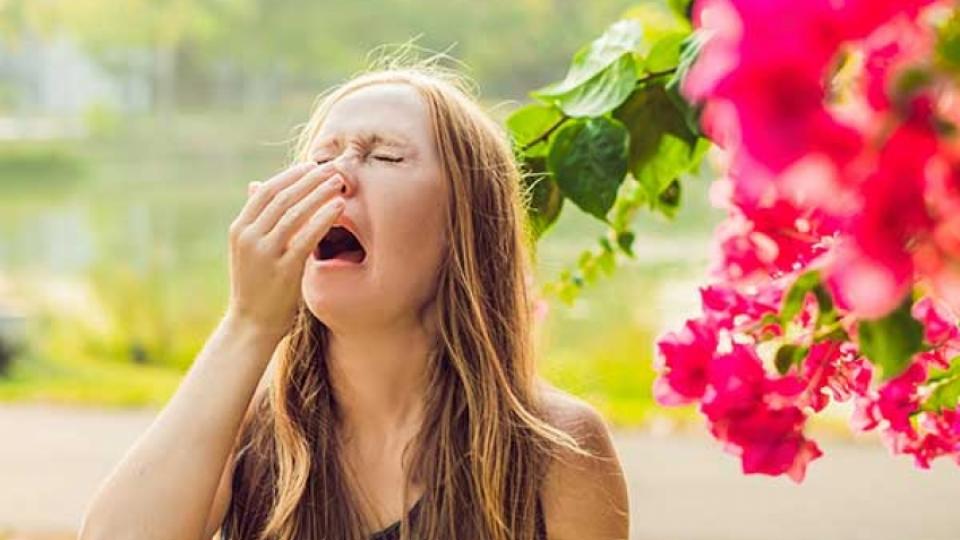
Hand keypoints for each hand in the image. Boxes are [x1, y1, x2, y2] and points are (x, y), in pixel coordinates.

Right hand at [225, 162, 344, 339]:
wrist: (250, 325)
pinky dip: (324, 218)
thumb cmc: (257, 286)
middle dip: (309, 178)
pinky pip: (305, 236)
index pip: (266, 191)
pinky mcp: (282, 269)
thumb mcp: (251, 250)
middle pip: (281, 196)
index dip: (291, 175)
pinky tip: (339, 207)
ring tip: (340, 182)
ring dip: (319, 192)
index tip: (313, 166)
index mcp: (239, 229)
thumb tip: (259, 186)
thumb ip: (259, 222)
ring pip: (294, 212)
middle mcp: (248, 237)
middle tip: (333, 167)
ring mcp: (264, 253)